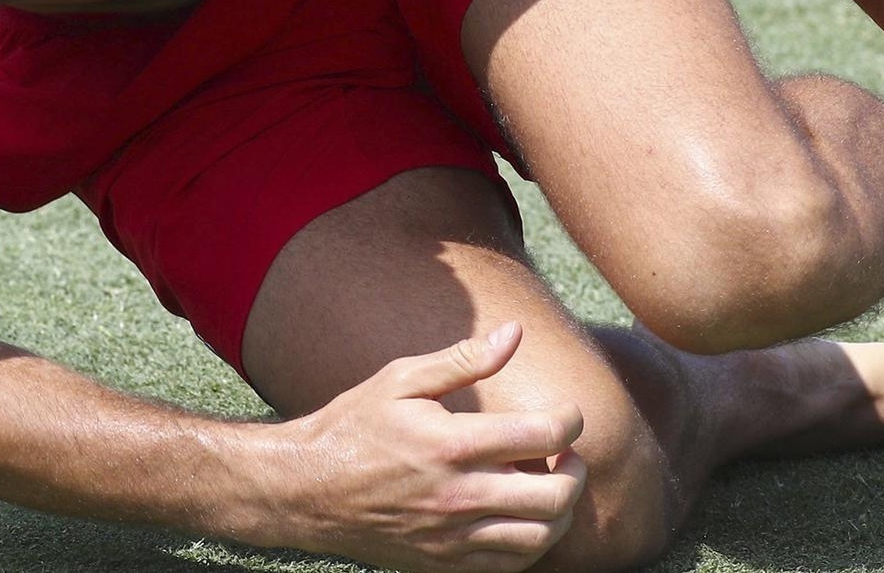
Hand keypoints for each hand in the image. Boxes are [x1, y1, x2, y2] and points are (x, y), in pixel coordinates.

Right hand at [278, 322, 587, 571]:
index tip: (565, 412)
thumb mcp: (402, 379)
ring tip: (548, 482)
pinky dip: (534, 541)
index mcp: (451, 444)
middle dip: (576, 469)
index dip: (570, 419)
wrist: (307, 490)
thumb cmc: (355, 426)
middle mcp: (459, 497)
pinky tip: (523, 513)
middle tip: (565, 451)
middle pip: (555, 497)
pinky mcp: (445, 563)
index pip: (543, 435)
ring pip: (541, 539)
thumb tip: (515, 333)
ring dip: (561, 510)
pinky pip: (511, 564)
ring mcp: (453, 538)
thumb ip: (464, 359)